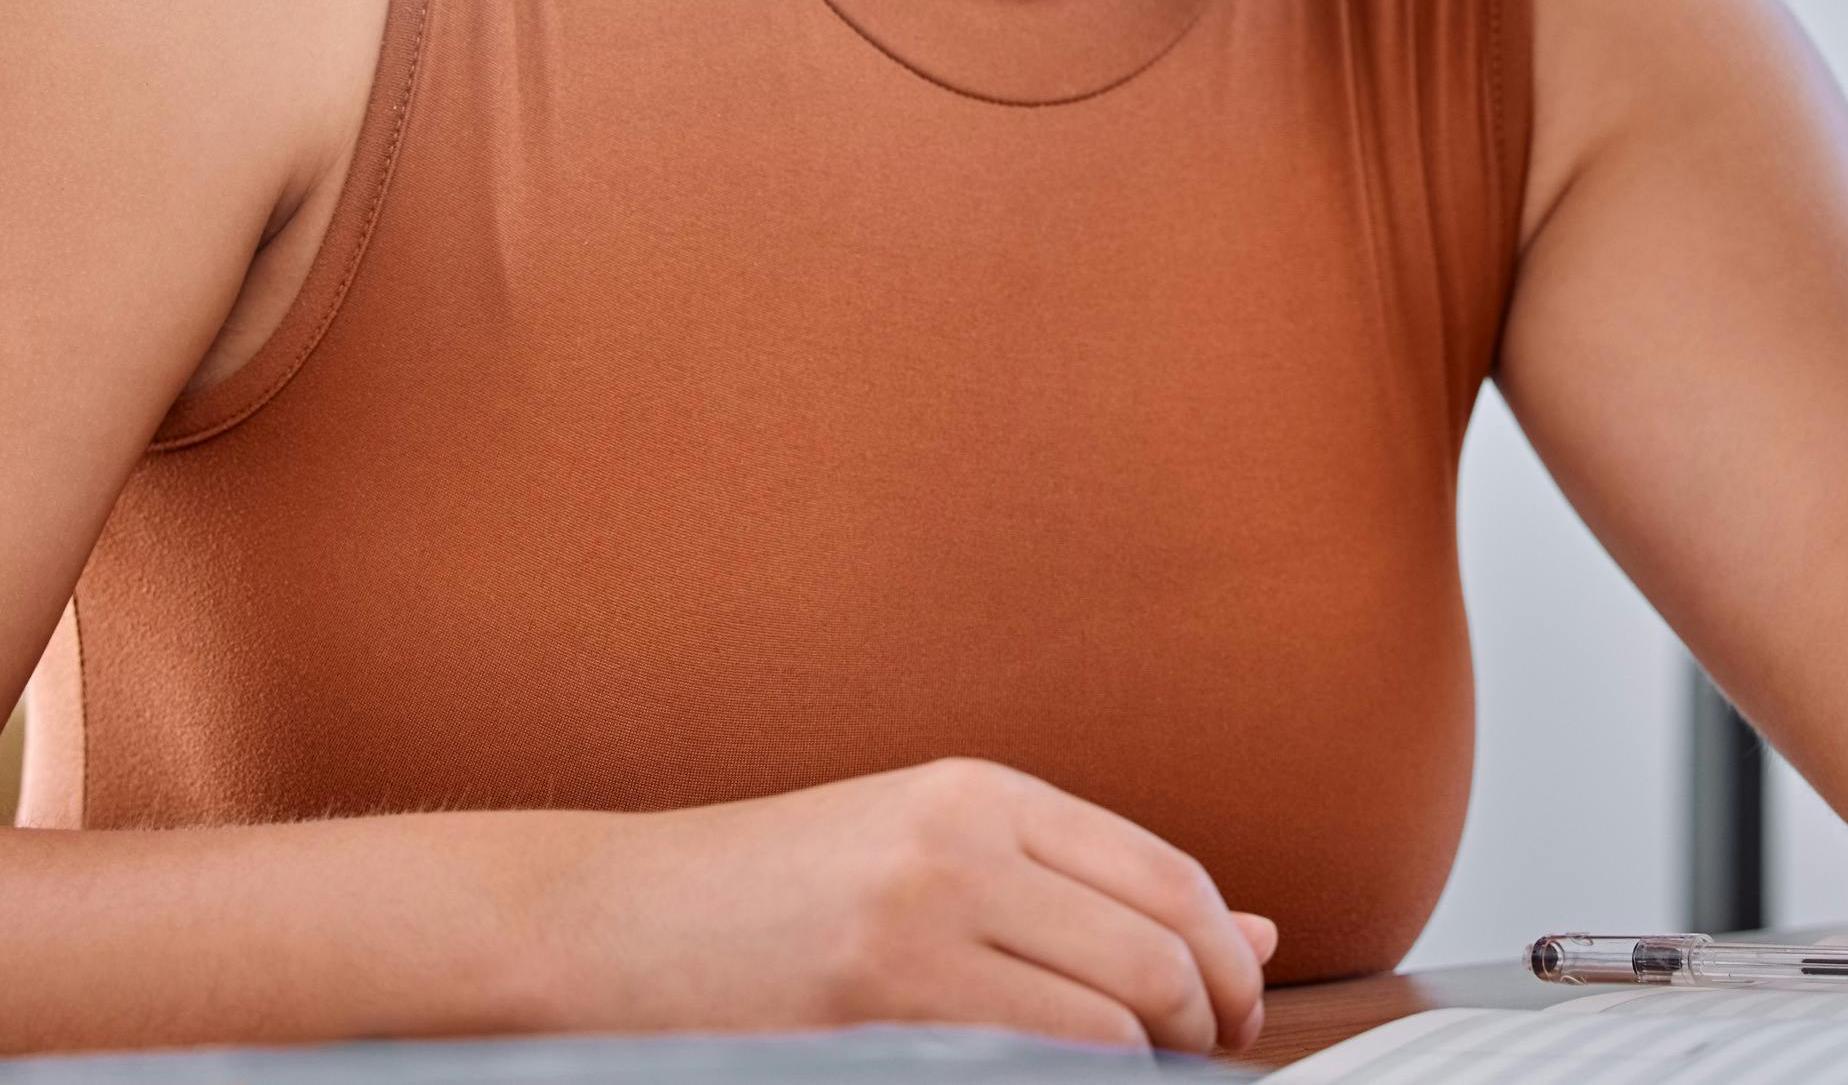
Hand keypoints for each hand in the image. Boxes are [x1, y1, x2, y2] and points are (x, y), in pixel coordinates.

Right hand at [543, 757, 1278, 1054]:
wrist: (600, 924)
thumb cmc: (759, 898)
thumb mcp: (924, 852)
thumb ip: (1078, 886)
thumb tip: (1247, 932)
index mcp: (978, 793)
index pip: (1170, 877)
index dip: (1227, 962)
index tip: (1233, 1014)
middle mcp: (959, 845)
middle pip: (1162, 953)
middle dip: (1208, 1029)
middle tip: (1201, 1067)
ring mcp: (916, 929)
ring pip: (1116, 1023)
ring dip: (1149, 1072)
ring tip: (1131, 1084)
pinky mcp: (877, 1011)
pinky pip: (1040, 1067)